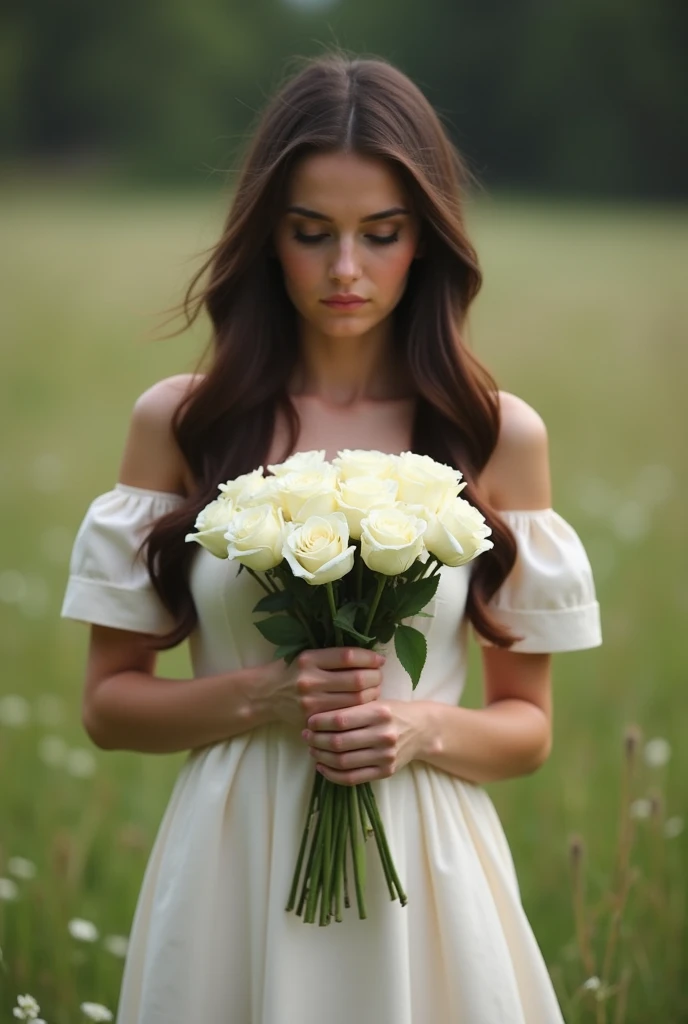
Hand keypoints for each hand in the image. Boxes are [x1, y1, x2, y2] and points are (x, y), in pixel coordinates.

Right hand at [263, 647, 384, 730]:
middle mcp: (310, 680)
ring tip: (374, 689)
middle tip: (379, 676)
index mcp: (310, 658)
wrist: (266, 694)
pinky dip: (360, 710)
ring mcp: (311, 702)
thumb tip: (370, 657)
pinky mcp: (313, 719)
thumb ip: (333, 656)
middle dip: (375, 677)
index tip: (379, 660)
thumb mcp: (307, 656)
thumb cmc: (292, 671)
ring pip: (356, 700)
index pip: (348, 656)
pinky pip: (346, 716)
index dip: (369, 658)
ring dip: (372, 694)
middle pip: (357, 680)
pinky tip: (363, 705)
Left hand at [303, 699, 424, 785]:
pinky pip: (352, 778)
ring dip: (321, 757)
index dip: (320, 722)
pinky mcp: (386, 772)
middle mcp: (384, 735)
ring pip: (343, 761)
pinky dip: (332, 774)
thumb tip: (316, 717)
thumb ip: (350, 708)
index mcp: (379, 713)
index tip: (309, 722)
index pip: (341, 720)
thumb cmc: (392, 712)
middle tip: (306, 737)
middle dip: (316, 740)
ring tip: (312, 750)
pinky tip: (322, 767)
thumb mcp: (375, 702)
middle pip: (339, 742)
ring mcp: (386, 756)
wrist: (422, 729)